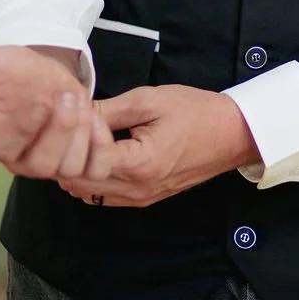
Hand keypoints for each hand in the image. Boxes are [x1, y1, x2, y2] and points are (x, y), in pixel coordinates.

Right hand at [0, 45, 114, 181]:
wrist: (37, 72)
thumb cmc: (6, 70)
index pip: (12, 151)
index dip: (30, 126)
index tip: (39, 98)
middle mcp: (21, 160)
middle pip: (46, 166)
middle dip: (62, 130)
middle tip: (67, 95)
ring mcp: (50, 163)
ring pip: (72, 169)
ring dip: (82, 135)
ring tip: (79, 101)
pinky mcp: (77, 158)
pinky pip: (97, 169)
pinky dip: (101, 147)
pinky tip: (96, 119)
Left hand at [57, 85, 260, 207]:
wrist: (230, 134)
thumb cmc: (194, 112)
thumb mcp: (149, 100)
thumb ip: (108, 109)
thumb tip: (74, 110)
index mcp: (139, 164)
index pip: (83, 162)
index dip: (72, 137)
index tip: (75, 112)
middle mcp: (136, 189)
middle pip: (79, 181)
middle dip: (67, 152)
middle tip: (68, 123)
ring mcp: (139, 199)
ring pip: (87, 191)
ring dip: (76, 166)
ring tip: (79, 136)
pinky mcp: (142, 199)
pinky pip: (103, 195)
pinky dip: (91, 176)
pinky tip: (93, 152)